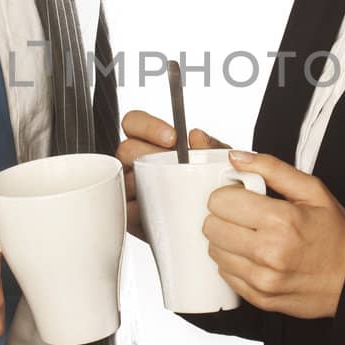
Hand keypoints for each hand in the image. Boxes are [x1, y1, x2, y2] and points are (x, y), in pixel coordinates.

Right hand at [117, 110, 226, 240]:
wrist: (217, 220)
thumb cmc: (214, 187)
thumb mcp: (221, 164)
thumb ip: (213, 146)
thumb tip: (197, 135)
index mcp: (154, 144)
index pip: (134, 123)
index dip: (146, 125)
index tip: (171, 137)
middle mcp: (139, 162)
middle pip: (125, 148)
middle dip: (145, 153)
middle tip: (168, 165)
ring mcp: (133, 188)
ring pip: (122, 179)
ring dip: (141, 184)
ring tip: (164, 192)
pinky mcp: (132, 216)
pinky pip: (124, 210)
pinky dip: (137, 212)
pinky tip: (155, 213)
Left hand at [203, 152, 344, 318]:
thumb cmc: (335, 235)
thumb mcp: (313, 191)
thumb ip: (272, 168)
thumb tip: (236, 157)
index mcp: (281, 220)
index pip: (220, 201)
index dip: (229, 194)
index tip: (241, 196)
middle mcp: (268, 252)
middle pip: (211, 226)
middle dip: (224, 215)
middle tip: (245, 215)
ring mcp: (262, 279)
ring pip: (214, 251)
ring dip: (227, 240)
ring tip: (251, 235)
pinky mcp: (259, 298)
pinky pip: (225, 273)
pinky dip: (234, 261)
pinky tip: (255, 255)